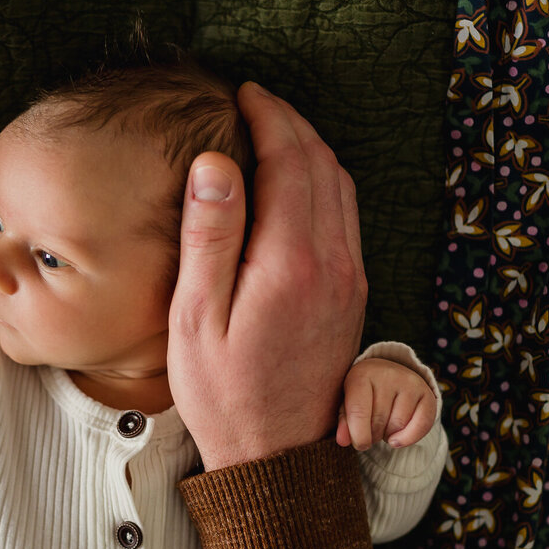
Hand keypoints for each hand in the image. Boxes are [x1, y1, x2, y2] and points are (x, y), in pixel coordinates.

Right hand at [168, 82, 366, 469]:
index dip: (270, 117)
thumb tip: (216, 163)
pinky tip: (296, 183)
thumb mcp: (196, 316)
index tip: (244, 93)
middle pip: (323, 165)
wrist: (275, 455)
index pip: (291, 161)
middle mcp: (333, 264)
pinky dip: (323, 182)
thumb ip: (210, 235)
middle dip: (292, 123)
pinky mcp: (351, 294)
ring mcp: (348, 279)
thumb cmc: (223, 392)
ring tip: (274, 131)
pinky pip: (346, 216)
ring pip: (341, 188)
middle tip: (257, 101)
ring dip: (312, 149)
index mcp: (291, 262)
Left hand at [335, 358, 437, 450]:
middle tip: (370, 430)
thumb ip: (344, 423)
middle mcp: (388, 375)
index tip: (360, 444)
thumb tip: (342, 441)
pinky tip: (398, 438)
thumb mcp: (347, 404)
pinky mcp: (428, 394)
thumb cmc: (362, 394)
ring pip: (398, 425)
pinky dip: (408, 439)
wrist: (386, 375)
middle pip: (379, 420)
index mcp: (362, 375)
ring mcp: (410, 383)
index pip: (359, 411)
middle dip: (373, 435)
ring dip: (389, 436)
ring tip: (383, 426)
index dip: (358, 435)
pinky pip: (422, 426)